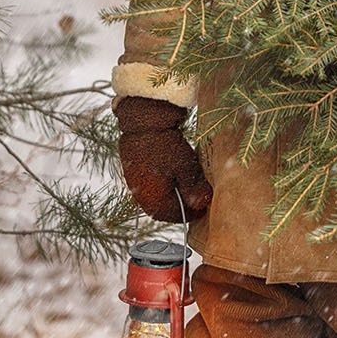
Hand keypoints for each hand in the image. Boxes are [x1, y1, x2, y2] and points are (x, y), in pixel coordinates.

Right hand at [113, 95, 212, 222]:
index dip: (192, 213)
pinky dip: (162, 183)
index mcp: (153, 200)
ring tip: (186, 182)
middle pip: (163, 208)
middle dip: (181, 204)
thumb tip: (201, 205)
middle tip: (196, 195)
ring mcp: (134, 183)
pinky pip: (149, 184)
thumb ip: (194, 189)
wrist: (143, 121)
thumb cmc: (167, 145)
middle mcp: (140, 196)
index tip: (204, 207)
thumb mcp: (186, 168)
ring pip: (156, 195)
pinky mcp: (132, 170)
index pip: (174, 216)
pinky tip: (172, 172)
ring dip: (171, 193)